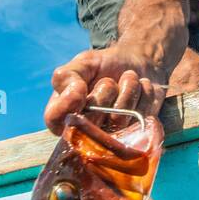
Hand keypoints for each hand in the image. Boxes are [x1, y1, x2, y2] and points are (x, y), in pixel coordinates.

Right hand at [44, 45, 167, 134]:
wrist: (139, 63)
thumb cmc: (105, 65)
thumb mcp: (83, 63)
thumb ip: (68, 75)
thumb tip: (73, 92)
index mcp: (64, 113)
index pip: (54, 121)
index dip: (66, 106)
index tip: (80, 88)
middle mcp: (86, 131)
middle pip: (91, 121)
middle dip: (104, 91)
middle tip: (109, 81)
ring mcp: (113, 136)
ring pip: (118, 118)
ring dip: (127, 89)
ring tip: (126, 81)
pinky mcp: (138, 135)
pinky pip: (142, 116)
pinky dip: (144, 94)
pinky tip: (140, 90)